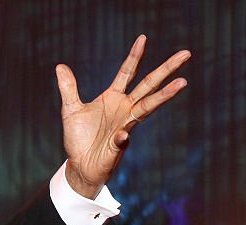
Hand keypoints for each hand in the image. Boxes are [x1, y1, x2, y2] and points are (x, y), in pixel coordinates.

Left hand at [57, 35, 189, 197]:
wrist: (80, 165)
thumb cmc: (78, 138)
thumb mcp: (70, 110)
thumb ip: (68, 89)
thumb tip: (60, 67)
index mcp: (113, 97)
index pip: (127, 72)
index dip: (135, 56)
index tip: (143, 38)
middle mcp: (125, 108)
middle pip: (149, 84)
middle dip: (167, 70)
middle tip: (186, 54)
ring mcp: (126, 125)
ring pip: (149, 107)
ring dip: (164, 96)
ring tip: (181, 83)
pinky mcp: (120, 145)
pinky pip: (123, 138)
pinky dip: (122, 137)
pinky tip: (121, 135)